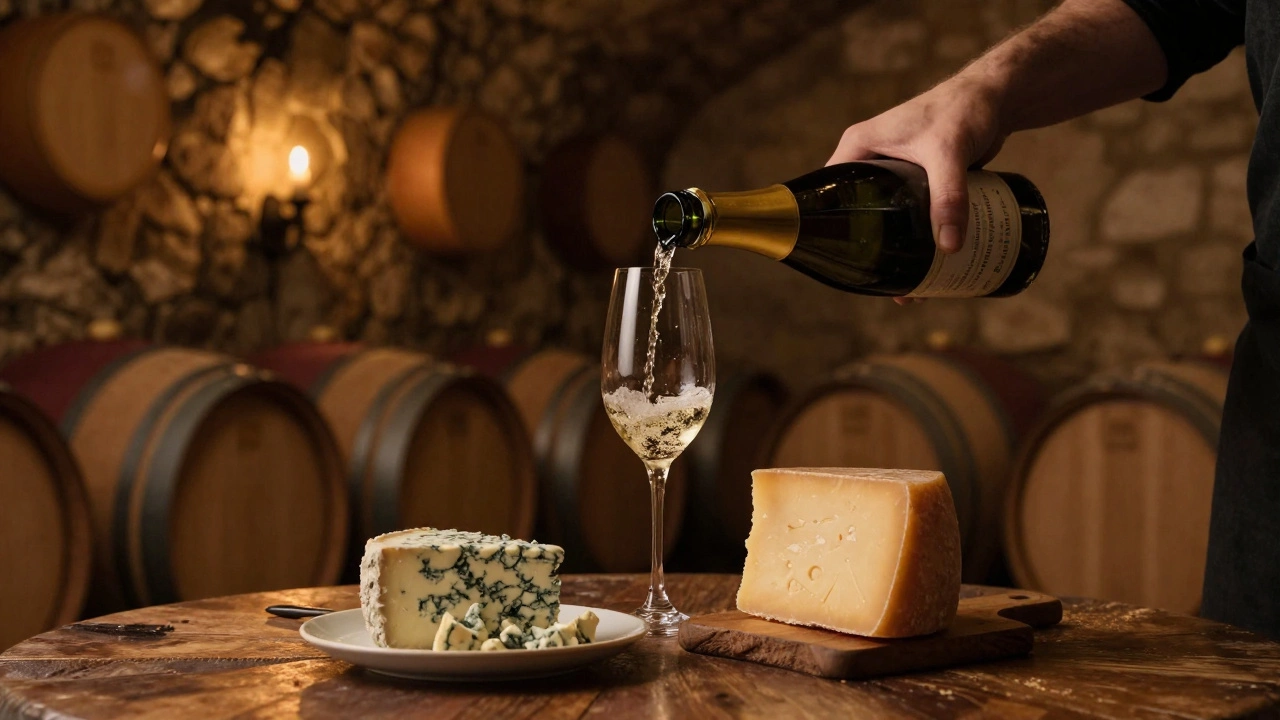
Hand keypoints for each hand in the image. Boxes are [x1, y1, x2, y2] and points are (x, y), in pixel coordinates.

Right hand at [827, 77, 1006, 303]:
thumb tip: (950, 248)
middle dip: (871, 252)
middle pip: (858, 214)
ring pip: (886, 219)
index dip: (832, 228)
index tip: (846, 265)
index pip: (829, 193)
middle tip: (886, 284)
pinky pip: (910, 214)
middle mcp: (870, 160)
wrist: (998, 95)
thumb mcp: (949, 153)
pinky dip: (917, 237)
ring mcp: (894, 171)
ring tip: (911, 287)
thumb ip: (949, 197)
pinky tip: (930, 263)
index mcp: (858, 148)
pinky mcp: (919, 179)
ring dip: (897, 250)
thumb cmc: (964, 109)